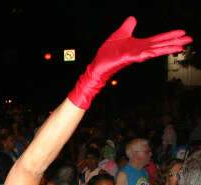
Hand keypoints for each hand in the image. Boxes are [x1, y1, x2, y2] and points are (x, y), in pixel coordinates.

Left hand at [68, 17, 191, 108]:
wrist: (97, 64)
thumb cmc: (108, 53)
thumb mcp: (120, 34)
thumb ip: (128, 27)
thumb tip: (133, 18)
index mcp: (139, 45)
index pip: (158, 39)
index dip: (169, 36)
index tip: (182, 33)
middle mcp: (140, 50)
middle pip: (160, 45)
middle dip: (174, 42)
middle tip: (189, 40)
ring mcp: (135, 55)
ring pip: (155, 50)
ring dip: (168, 48)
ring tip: (181, 46)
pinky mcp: (129, 58)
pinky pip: (142, 55)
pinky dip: (151, 53)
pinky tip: (159, 51)